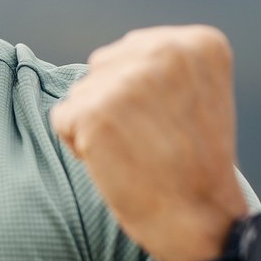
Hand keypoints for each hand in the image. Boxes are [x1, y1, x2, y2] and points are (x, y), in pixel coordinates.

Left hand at [49, 24, 250, 260]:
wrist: (198, 217)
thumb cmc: (192, 162)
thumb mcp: (194, 94)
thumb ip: (157, 65)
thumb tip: (101, 60)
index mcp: (198, 43)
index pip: (133, 51)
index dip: (142, 93)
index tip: (174, 122)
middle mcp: (165, 51)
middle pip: (103, 66)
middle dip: (115, 104)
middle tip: (153, 140)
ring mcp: (128, 80)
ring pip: (82, 92)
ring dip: (96, 125)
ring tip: (137, 152)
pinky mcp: (94, 111)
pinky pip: (63, 118)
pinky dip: (79, 145)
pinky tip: (116, 163)